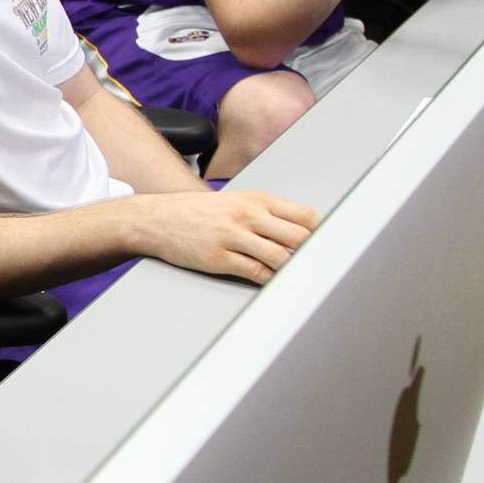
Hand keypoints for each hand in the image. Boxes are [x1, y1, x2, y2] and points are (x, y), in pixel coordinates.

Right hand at [132, 187, 318, 284]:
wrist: (157, 219)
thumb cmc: (198, 212)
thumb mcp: (235, 201)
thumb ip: (266, 213)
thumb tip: (301, 230)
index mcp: (257, 200)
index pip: (304, 215)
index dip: (320, 233)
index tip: (326, 245)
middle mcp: (248, 215)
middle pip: (299, 236)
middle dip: (311, 253)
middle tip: (319, 265)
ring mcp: (233, 237)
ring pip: (280, 257)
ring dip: (292, 270)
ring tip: (299, 277)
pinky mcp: (220, 258)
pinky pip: (256, 272)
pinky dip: (270, 280)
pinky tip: (274, 282)